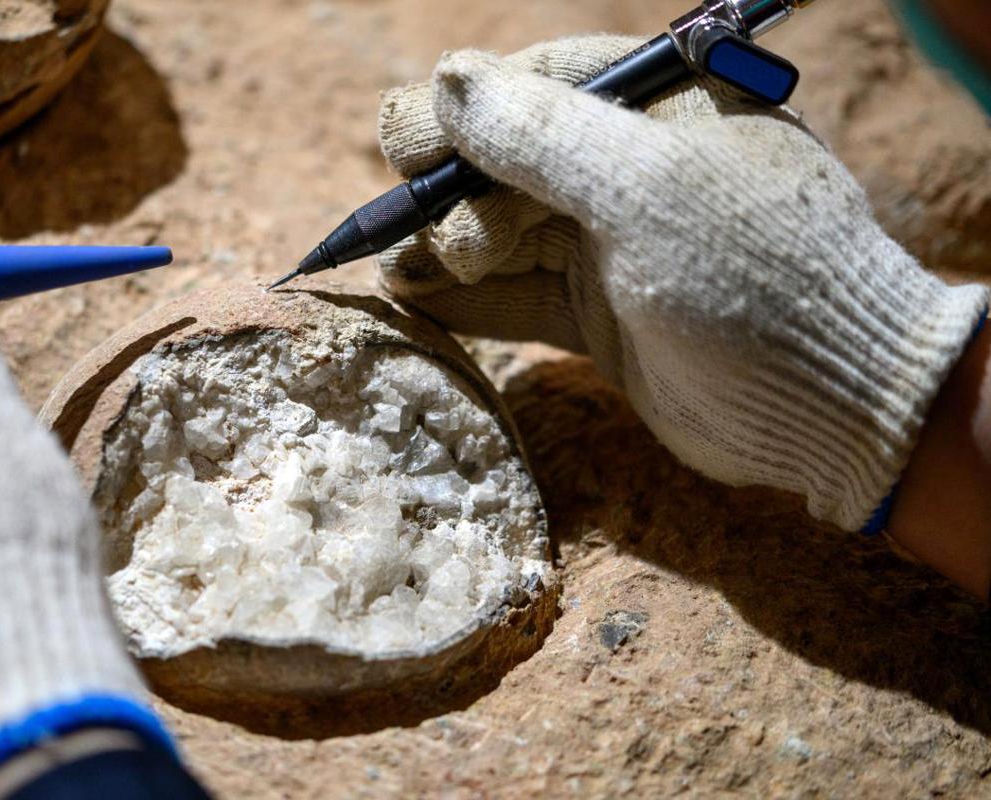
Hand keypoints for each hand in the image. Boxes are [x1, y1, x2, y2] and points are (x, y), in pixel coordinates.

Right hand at [376, 35, 988, 530]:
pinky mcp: (594, 310)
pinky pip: (511, 294)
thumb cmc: (752, 275)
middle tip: (452, 238)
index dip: (458, 116)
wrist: (831, 404)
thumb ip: (543, 136)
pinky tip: (411, 300)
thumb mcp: (646, 191)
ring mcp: (606, 242)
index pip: (528, 86)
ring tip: (408, 272)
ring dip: (444, 248)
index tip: (408, 152)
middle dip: (453, 193)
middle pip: (499, 161)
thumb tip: (445, 81)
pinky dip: (461, 298)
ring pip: (495, 229)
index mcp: (650, 107)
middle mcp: (622, 168)